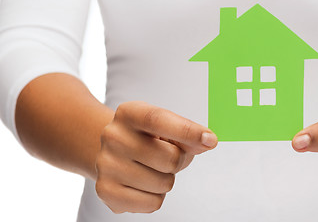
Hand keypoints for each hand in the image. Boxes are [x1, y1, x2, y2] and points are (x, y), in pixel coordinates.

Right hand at [95, 101, 217, 212]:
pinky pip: (153, 203)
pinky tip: (142, 184)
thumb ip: (189, 134)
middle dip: (179, 161)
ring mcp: (106, 164)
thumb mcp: (167, 128)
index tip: (211, 139)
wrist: (113, 152)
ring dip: (166, 180)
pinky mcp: (106, 191)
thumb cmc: (148, 138)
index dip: (187, 131)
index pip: (158, 120)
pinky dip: (155, 197)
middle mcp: (113, 136)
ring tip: (151, 169)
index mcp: (129, 113)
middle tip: (167, 156)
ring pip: (164, 184)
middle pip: (170, 158)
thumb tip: (207, 141)